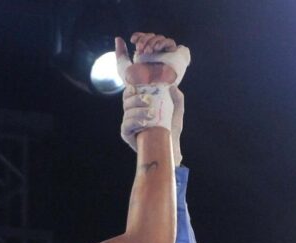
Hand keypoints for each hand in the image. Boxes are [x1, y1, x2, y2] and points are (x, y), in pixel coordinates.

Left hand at [115, 35, 178, 86]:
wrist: (143, 90)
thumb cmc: (133, 83)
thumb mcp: (123, 66)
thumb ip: (121, 53)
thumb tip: (118, 38)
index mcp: (144, 54)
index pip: (145, 38)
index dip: (140, 36)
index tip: (133, 40)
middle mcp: (155, 54)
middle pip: (153, 37)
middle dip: (145, 39)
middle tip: (140, 48)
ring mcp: (164, 55)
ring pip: (161, 39)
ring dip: (153, 41)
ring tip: (147, 51)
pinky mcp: (173, 58)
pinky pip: (171, 44)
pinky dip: (164, 43)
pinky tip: (156, 49)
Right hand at [117, 33, 189, 163]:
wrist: (169, 148)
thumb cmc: (171, 129)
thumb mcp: (177, 107)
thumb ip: (175, 94)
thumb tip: (172, 84)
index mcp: (140, 98)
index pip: (130, 80)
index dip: (122, 58)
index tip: (118, 40)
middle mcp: (131, 108)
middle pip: (127, 94)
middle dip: (136, 94)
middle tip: (149, 99)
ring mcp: (128, 120)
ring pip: (127, 107)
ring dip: (139, 107)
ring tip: (151, 112)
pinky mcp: (126, 132)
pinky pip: (127, 122)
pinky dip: (137, 119)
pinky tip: (147, 120)